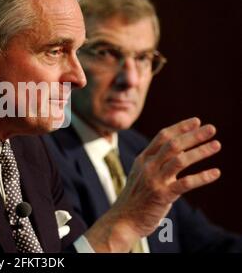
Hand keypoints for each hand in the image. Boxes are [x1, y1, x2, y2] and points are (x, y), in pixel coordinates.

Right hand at [85, 117, 220, 251]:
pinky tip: (215, 173)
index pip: (162, 136)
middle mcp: (148, 166)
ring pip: (180, 160)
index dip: (180, 127)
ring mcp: (154, 180)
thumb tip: (179, 151)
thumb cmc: (136, 198)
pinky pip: (185, 183)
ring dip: (200, 151)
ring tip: (217, 145)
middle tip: (211, 129)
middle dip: (193, 135)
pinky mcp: (162, 195)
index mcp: (143, 159)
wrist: (123, 220)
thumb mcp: (142, 175)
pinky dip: (202, 177)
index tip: (196, 121)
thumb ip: (157, 163)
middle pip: (173, 144)